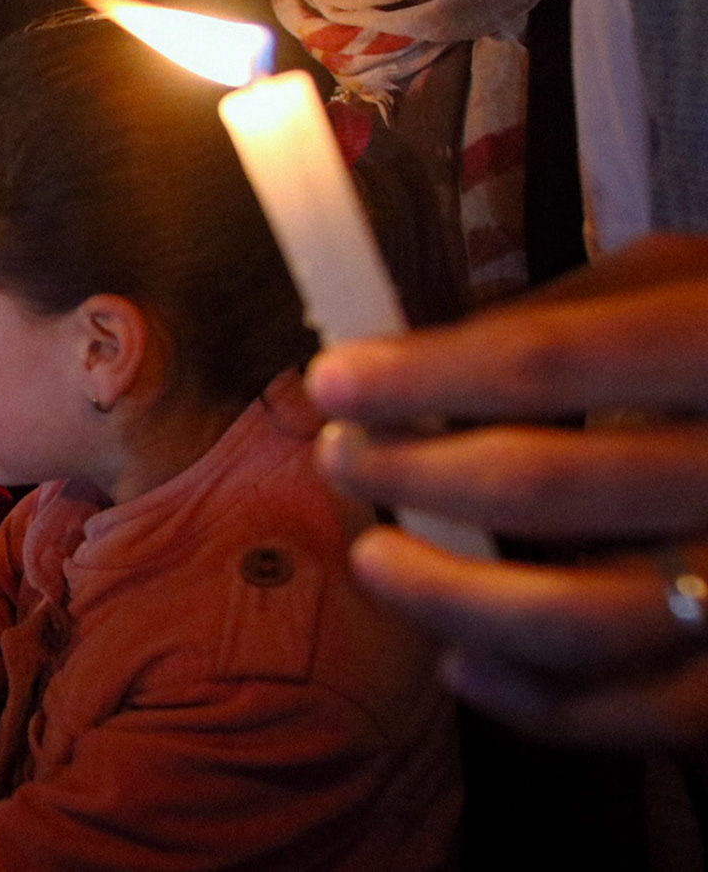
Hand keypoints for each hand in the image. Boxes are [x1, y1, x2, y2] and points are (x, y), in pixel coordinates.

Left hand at [304, 234, 707, 748]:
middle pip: (541, 484)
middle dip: (408, 473)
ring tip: (376, 561)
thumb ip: (569, 317)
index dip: (420, 376)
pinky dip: (528, 702)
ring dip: (443, 595)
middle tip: (341, 458)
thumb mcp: (690, 289)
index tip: (331, 382)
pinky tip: (461, 663)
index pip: (544, 361)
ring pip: (574, 618)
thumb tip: (408, 357)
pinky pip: (633, 713)